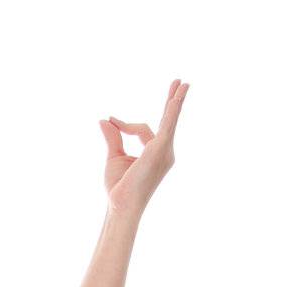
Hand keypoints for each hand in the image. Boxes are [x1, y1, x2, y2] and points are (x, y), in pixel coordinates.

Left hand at [100, 79, 187, 217]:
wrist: (120, 204)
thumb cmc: (119, 187)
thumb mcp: (115, 156)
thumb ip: (113, 136)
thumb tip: (105, 119)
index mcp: (155, 152)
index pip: (142, 129)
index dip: (125, 124)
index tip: (111, 121)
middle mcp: (165, 151)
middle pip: (167, 121)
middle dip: (173, 101)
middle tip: (180, 82)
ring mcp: (165, 151)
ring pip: (169, 120)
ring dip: (175, 101)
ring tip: (182, 84)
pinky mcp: (159, 149)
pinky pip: (168, 125)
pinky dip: (172, 111)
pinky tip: (176, 98)